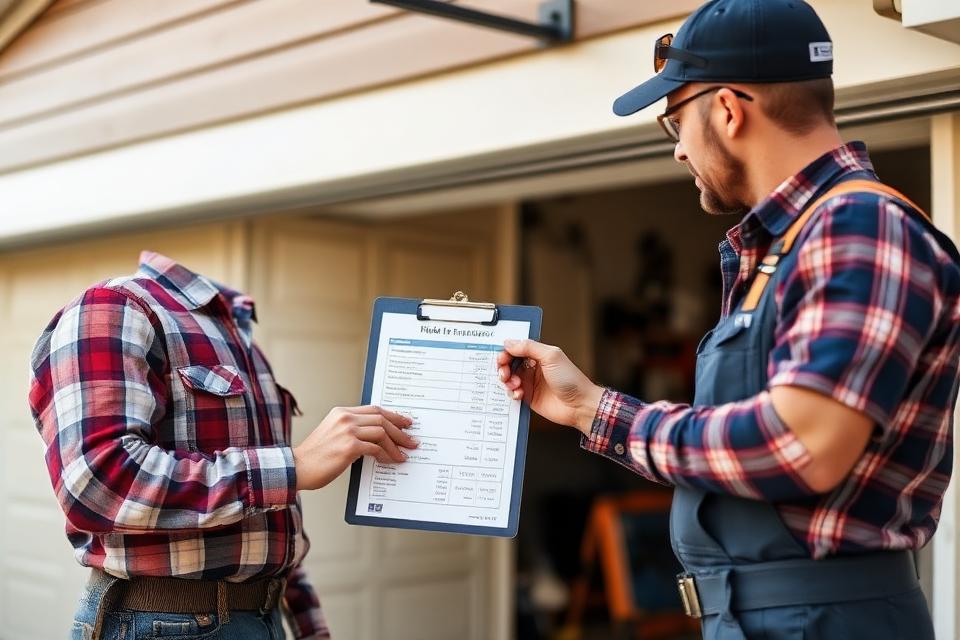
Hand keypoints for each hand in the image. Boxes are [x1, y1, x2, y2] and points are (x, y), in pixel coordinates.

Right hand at [292, 406, 417, 490]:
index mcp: (342, 412)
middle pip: (382, 418)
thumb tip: (376, 437)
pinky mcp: (349, 446)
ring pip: (382, 432)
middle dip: (400, 429)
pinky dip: (386, 455)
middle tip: (411, 439)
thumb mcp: (333, 433)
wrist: (297, 467)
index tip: (404, 423)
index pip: (374, 409)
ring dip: (396, 444)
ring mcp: (347, 431)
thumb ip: (352, 430)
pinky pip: (376, 448)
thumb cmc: (315, 456)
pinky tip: (390, 461)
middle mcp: (345, 418)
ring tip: (404, 453)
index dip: (393, 416)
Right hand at [496, 339, 603, 434]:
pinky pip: (513, 393)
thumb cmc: (570, 379)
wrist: (579, 405)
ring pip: (508, 378)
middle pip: (509, 363)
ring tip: (515, 384)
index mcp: (538, 354)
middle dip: (503, 367)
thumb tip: (509, 342)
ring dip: (507, 381)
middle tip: (505, 373)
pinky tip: (519, 394)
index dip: (506, 352)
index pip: (515, 349)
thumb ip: (528, 347)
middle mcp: (532, 367)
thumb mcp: (550, 356)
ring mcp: (530, 382)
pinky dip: (512, 393)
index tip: (501, 358)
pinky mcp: (529, 397)